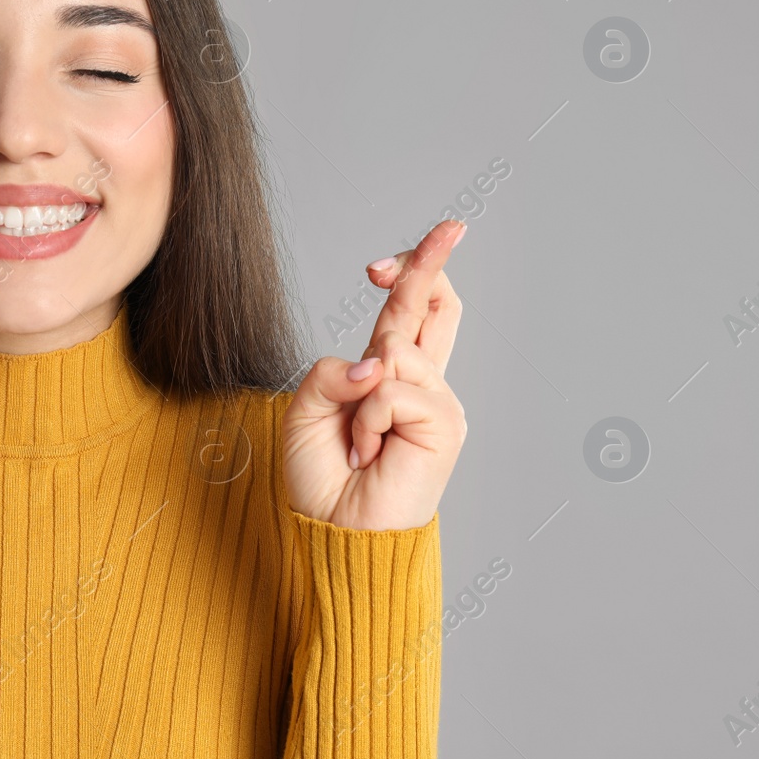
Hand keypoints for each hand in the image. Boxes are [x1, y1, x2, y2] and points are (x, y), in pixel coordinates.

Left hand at [277, 219, 468, 530]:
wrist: (336, 531)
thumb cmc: (322, 477)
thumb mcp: (306, 410)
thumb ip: (330, 373)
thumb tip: (376, 362)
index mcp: (389, 376)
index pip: (411, 313)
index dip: (413, 272)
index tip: (394, 255)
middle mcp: (420, 384)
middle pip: (434, 307)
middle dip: (433, 261)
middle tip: (453, 226)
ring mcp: (437, 403)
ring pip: (395, 351)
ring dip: (359, 395)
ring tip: (358, 442)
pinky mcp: (445, 425)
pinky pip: (392, 391)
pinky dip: (366, 421)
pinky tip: (369, 453)